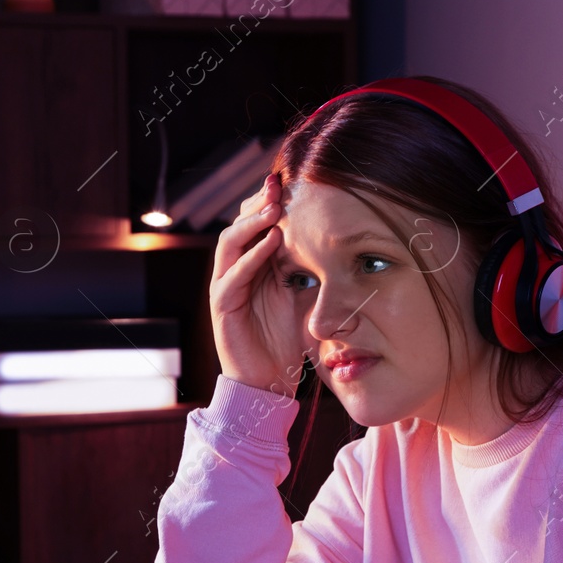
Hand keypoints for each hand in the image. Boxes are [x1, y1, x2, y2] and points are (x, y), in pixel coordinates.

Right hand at [209, 172, 311, 395]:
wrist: (267, 383)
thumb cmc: (286, 340)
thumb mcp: (305, 295)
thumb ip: (310, 267)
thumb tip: (340, 239)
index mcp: (255, 263)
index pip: (257, 221)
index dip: (270, 200)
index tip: (293, 179)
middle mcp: (236, 270)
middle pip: (240, 224)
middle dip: (258, 202)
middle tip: (278, 182)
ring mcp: (226, 287)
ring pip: (230, 243)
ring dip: (252, 223)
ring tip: (275, 208)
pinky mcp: (222, 307)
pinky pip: (232, 277)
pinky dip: (251, 257)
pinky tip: (270, 242)